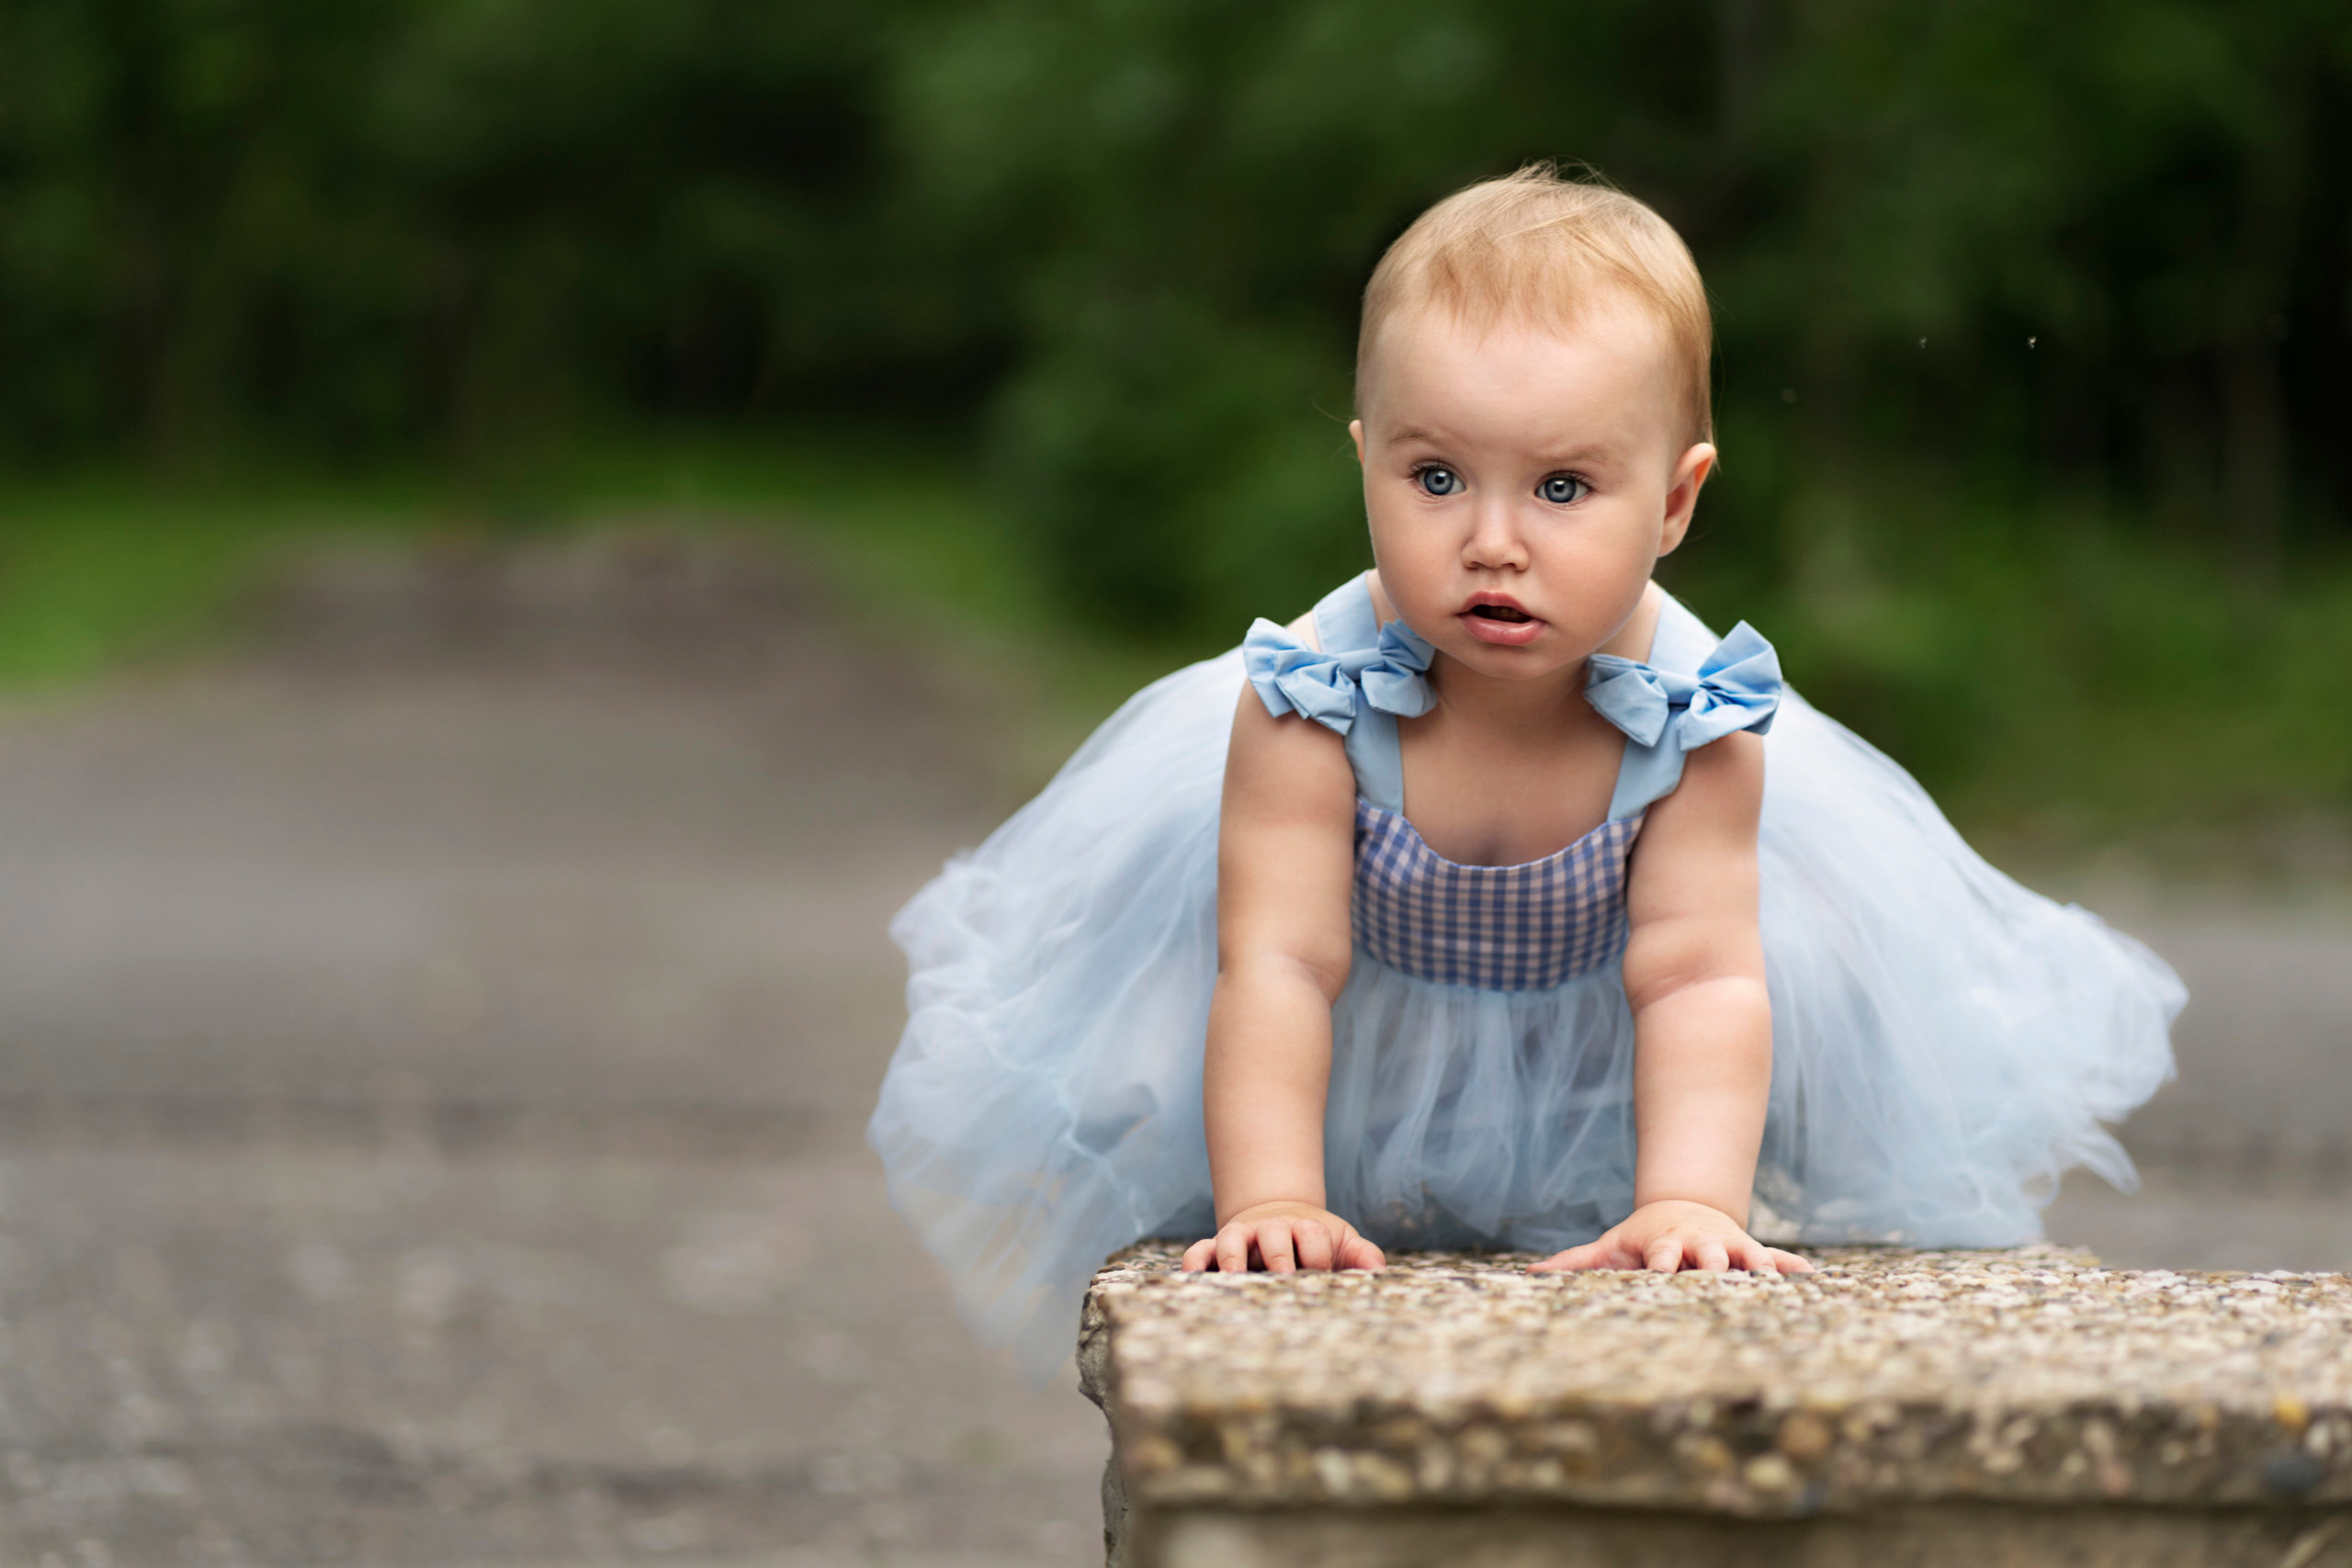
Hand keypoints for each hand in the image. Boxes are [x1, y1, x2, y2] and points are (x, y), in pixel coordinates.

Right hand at [1180, 1200, 1385, 1273]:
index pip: (1312, 1234)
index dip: (1318, 1253)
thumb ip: (1362, 1255)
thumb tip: (1378, 1272)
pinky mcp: (1216, 1248)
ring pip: (1231, 1240)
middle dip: (1279, 1255)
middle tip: (1284, 1279)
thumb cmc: (1316, 1241)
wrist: (1279, 1216)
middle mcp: (1270, 1230)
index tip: (1322, 1273)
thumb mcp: (1342, 1242)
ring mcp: (1241, 1237)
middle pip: (1273, 1234)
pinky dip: (1195, 1263)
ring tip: (1234, 1279)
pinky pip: (1199, 1251)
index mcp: (1304, 1228)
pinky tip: (1195, 1280)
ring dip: (1232, 1257)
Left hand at [1529, 1198, 1812, 1274]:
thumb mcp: (1609, 1246)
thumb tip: (1530, 1276)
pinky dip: (1794, 1267)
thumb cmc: (1642, 1239)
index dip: (1661, 1265)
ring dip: (1759, 1268)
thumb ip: (1574, 1263)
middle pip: (1709, 1256)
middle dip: (1714, 1266)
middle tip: (1721, 1278)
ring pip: (1748, 1256)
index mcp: (1665, 1246)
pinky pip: (1779, 1258)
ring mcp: (1730, 1248)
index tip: (1661, 1274)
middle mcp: (1700, 1246)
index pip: (1662, 1257)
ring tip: (1772, 1282)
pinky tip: (1815, 1278)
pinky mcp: (1753, 1252)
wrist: (1684, 1208)